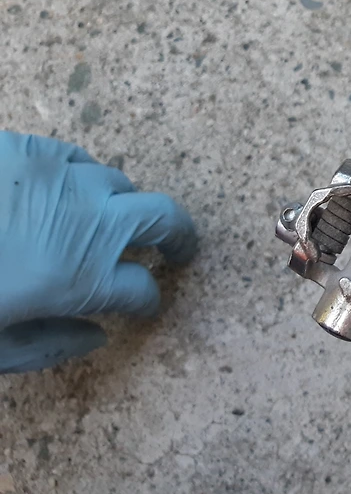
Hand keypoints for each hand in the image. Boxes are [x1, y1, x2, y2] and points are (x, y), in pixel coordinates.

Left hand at [0, 132, 197, 373]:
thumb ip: (52, 345)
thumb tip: (96, 335)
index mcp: (83, 278)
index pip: (145, 290)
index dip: (147, 303)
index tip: (141, 308)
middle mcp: (89, 220)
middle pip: (165, 218)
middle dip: (178, 238)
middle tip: (176, 250)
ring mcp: (61, 176)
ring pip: (119, 183)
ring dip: (121, 208)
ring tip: (100, 223)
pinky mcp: (28, 148)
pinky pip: (75, 158)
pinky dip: (79, 178)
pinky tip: (54, 194)